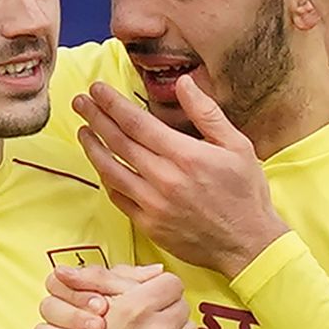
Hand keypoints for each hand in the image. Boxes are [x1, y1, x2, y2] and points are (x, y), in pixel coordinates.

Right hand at [26, 270, 203, 328]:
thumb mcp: (94, 302)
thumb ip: (124, 278)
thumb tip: (157, 270)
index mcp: (136, 308)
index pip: (171, 282)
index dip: (158, 289)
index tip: (149, 298)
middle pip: (181, 305)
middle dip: (165, 310)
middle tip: (147, 321)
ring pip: (189, 328)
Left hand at [73, 77, 288, 277]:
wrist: (249, 245)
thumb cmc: (246, 194)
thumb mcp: (237, 146)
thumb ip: (207, 113)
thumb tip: (184, 83)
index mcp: (185, 156)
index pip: (137, 123)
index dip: (112, 104)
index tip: (97, 90)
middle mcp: (165, 179)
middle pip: (118, 142)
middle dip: (95, 118)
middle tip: (79, 102)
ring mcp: (153, 204)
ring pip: (111, 171)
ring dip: (93, 148)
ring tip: (83, 130)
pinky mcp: (149, 225)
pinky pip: (119, 198)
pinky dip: (106, 179)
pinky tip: (101, 166)